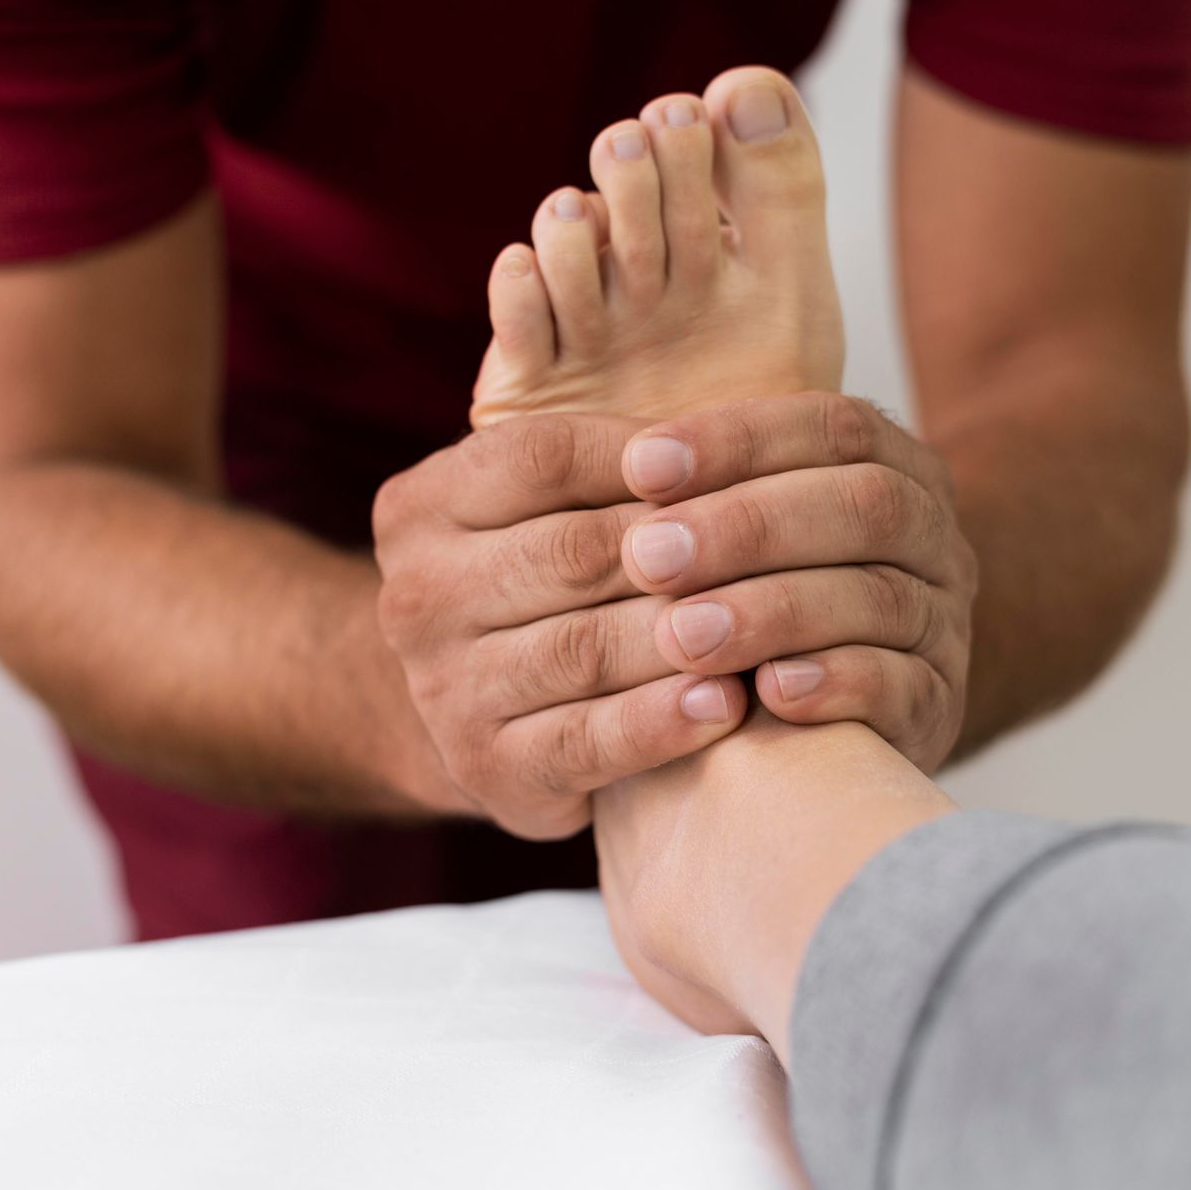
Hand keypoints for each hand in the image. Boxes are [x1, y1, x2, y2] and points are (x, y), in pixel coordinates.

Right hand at [371, 414, 749, 838]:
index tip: (732, 464)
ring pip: (583, 649)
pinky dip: (661, 722)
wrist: (481, 716)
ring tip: (764, 626)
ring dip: (683, 637)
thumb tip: (711, 420)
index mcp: (421, 506)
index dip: (646, 458)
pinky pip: (585, 740)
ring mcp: (442, 688)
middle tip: (775, 546)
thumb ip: (601, 458)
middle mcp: (415, 594)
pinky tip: (725, 704)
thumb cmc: (547, 581)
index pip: (541, 457)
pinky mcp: (487, 770)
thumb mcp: (544, 505)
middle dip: (681, 551)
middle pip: (570, 553)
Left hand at [616, 392, 976, 772]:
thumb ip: (700, 491)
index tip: (640, 464)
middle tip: (648, 558)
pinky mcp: (940, 708)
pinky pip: (903, 687)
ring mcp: (945, 623)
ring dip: (773, 611)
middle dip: (748, 526)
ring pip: (879, 597)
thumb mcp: (733, 530)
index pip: (831, 426)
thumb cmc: (750, 600)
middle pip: (863, 504)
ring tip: (684, 635)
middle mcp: (933, 536)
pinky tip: (769, 694)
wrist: (829, 720)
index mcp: (893, 466)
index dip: (737, 439)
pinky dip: (835, 684)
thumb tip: (618, 454)